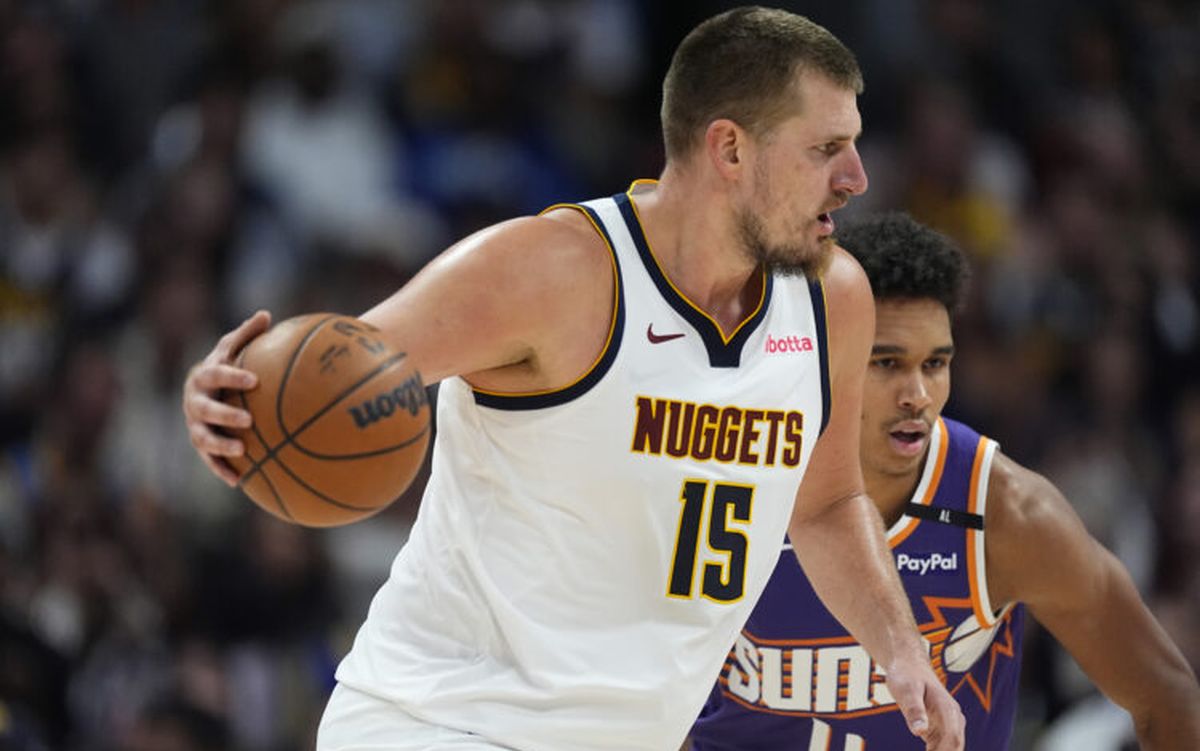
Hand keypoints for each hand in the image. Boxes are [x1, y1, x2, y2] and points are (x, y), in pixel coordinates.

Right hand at [182, 310, 270, 485]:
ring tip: (242, 452)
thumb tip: (266, 314)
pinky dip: (221, 470)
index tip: (254, 380)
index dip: (232, 377)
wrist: (202, 390)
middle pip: (206, 410)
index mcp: (204, 375)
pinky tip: (238, 481)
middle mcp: (194, 401)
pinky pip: (209, 460)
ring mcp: (195, 424)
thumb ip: (247, 334)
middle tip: (248, 421)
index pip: (216, 374)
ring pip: (203, 438)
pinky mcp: (200, 444)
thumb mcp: (232, 348)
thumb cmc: (225, 366)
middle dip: (224, 415)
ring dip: (220, 447)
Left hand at [884, 656, 964, 750]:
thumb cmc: (906, 674)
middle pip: (955, 748)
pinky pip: (941, 748)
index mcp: (948, 710)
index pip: (953, 740)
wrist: (908, 665)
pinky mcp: (939, 728)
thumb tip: (920, 732)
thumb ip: (914, 710)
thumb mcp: (906, 690)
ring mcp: (948, 724)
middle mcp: (953, 718)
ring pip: (950, 750)